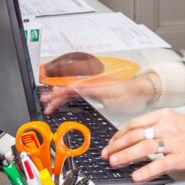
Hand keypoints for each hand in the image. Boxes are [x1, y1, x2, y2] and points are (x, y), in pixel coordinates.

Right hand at [40, 74, 158, 114]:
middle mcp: (92, 83)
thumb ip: (92, 96)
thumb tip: (80, 93)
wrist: (140, 90)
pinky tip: (63, 97)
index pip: (72, 89)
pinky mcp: (95, 89)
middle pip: (69, 88)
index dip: (60, 94)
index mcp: (94, 86)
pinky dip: (68, 94)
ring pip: (72, 89)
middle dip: (55, 94)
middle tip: (44, 100)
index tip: (50, 99)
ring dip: (60, 94)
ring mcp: (93, 86)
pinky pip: (78, 90)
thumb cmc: (129, 95)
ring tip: (48, 100)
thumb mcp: (114, 99)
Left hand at [101, 109, 184, 181]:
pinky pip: (160, 164)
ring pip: (145, 147)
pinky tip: (136, 175)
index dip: (119, 135)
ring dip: (127, 155)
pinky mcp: (181, 156)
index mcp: (164, 116)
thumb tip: (134, 138)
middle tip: (108, 155)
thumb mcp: (175, 119)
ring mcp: (174, 142)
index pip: (135, 124)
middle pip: (136, 135)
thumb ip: (156, 126)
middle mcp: (167, 127)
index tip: (111, 144)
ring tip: (115, 162)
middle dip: (118, 146)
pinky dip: (146, 170)